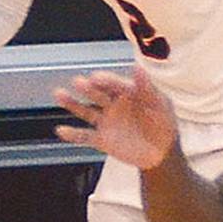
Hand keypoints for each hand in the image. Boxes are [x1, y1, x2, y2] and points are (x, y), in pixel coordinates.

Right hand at [54, 64, 177, 167]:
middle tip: (79, 82)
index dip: (106, 80)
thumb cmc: (163, 125)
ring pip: (86, 110)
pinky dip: (73, 135)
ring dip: (72, 103)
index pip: (114, 84)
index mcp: (127, 93)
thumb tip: (138, 67)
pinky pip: (85, 136)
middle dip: (88, 88)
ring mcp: (106, 121)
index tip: (97, 77)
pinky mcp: (102, 139)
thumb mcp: (160, 105)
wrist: (162, 154)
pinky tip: (61, 130)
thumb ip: (148, 88)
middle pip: (97, 93)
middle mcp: (113, 104)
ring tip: (59, 94)